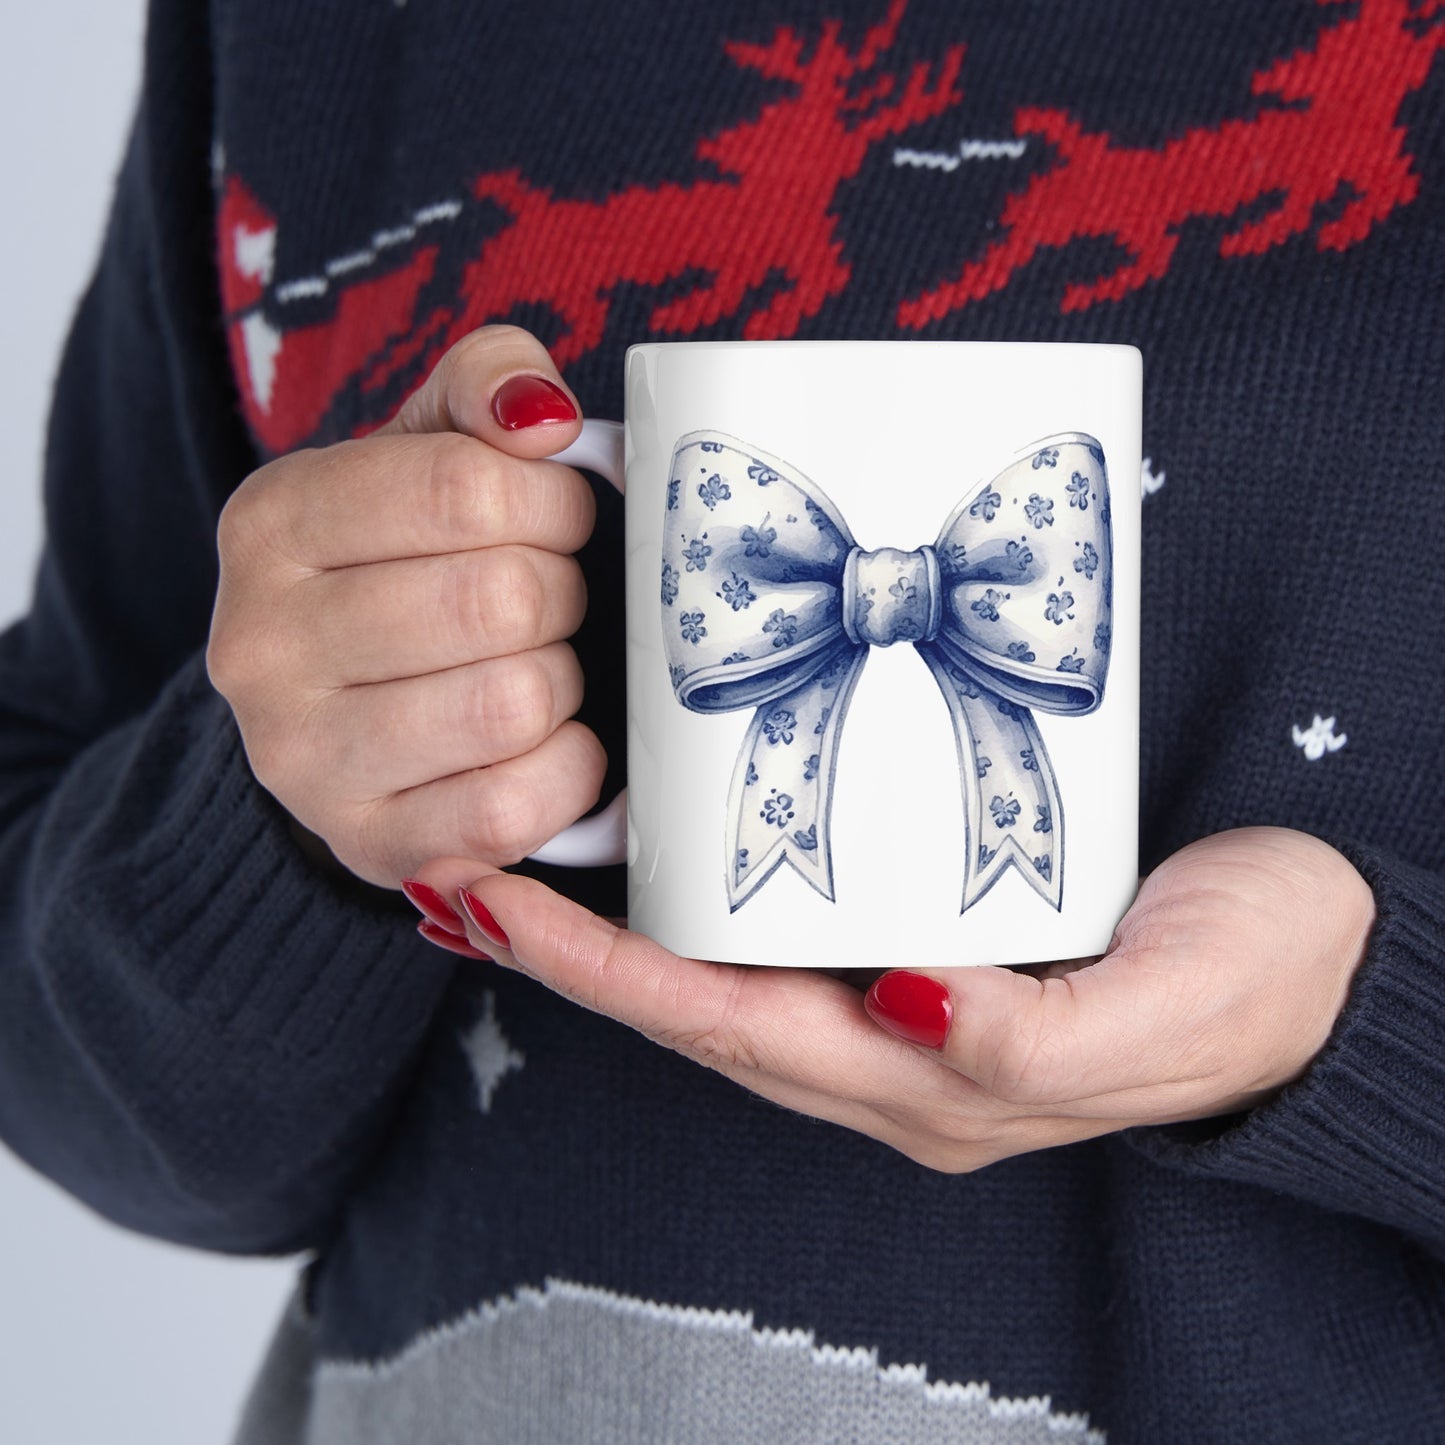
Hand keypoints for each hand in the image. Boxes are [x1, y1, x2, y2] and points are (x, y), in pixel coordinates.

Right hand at [207, 326, 604, 887]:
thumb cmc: (407, 563)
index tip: (557, 519)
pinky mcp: (369, 844)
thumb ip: (486, 385)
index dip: (552, 503)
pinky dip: (566, 770)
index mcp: (272, 523)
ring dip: (561, 681)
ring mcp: (303, 760)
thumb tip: (542, 416)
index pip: (466, 489)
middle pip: (500, 600)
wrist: (344, 708)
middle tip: (549, 600)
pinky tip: (547, 742)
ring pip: (513, 703)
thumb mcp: (428, 447)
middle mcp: (261, 645)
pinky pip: (513, 808)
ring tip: (536, 667)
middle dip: (561, 593)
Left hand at [408, 828, 1374, 1169]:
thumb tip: (905, 1007)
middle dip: (573, 955)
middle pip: (699, 1008)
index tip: (495, 905)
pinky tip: (664, 852)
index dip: (605, 976)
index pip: (730, 1029)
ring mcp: (908, 1002)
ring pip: (730, 974)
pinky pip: (787, 933)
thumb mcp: (1162, 1012)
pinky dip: (705, 901)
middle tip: (464, 869)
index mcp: (935, 1083)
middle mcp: (897, 1052)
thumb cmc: (1256, 980)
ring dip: (620, 931)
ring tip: (523, 858)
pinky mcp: (934, 940)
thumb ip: (1032, 1039)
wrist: (1329, 950)